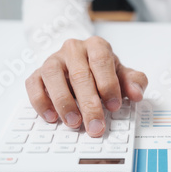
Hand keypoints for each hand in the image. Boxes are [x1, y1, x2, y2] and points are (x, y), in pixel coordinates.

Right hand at [25, 36, 147, 135]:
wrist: (80, 61)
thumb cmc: (103, 70)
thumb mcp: (122, 74)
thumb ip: (134, 82)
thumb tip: (137, 94)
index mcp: (96, 46)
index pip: (101, 61)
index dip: (108, 84)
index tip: (114, 106)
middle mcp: (73, 49)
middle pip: (79, 74)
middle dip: (88, 103)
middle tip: (96, 125)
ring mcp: (53, 60)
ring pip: (53, 76)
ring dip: (63, 102)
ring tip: (73, 122)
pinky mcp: (38, 72)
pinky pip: (33, 84)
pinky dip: (40, 101)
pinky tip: (52, 117)